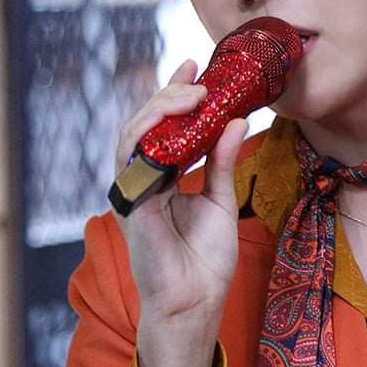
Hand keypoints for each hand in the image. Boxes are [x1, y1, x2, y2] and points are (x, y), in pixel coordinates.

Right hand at [113, 58, 248, 331]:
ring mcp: (134, 189)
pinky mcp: (130, 202)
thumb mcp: (220, 200)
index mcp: (164, 176)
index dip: (176, 94)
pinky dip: (151, 134)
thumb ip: (221, 162)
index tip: (196, 67)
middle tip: (196, 77)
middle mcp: (145, 178)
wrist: (195, 299)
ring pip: (134, 133)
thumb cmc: (205, 259)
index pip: (165, 126)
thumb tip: (236, 120)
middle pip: (147, 123)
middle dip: (169, 94)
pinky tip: (176, 120)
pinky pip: (132, 158)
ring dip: (160, 108)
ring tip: (192, 95)